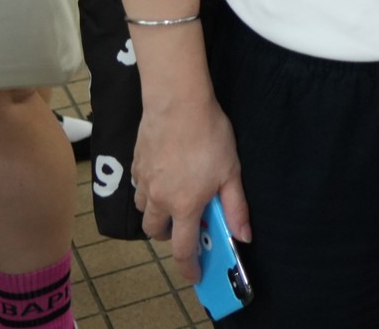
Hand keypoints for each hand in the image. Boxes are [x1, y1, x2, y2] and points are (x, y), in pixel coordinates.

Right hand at [132, 95, 250, 283]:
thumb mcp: (231, 172)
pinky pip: (138, 187)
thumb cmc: (209, 136)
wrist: (178, 103)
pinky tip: (164, 175)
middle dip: (170, 236)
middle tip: (186, 225)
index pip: (182, 249)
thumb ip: (235, 207)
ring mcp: (143, 182)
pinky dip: (149, 190)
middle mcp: (158, 199)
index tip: (195, 275)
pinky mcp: (135, 164)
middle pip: (156, 232)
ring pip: (143, 210)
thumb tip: (243, 236)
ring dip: (156, 213)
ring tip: (175, 199)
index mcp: (184, 206)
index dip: (188, 267)